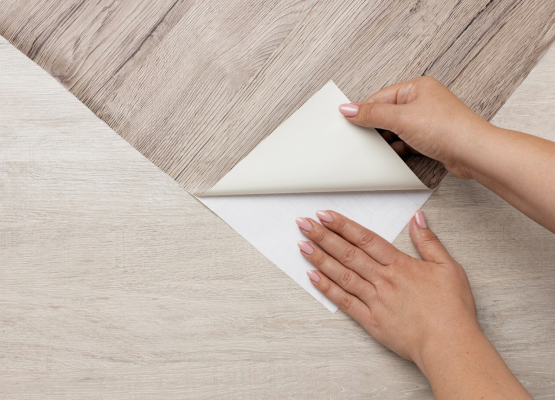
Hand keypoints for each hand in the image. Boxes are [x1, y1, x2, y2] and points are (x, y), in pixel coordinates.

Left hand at [295, 209, 478, 365]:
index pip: (365, 239)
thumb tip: (418, 219)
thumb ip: (429, 241)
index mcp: (400, 265)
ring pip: (342, 275)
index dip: (343, 225)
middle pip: (348, 253)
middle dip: (323, 236)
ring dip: (320, 259)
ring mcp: (374, 300)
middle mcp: (383, 280)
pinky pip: (344, 302)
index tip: (325, 215)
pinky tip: (312, 277)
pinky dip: (327, 289)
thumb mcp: (448, 267)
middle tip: (303, 224)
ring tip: (302, 245)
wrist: (449, 345)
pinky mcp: (370, 321)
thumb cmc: (451, 309)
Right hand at [339, 77, 492, 178]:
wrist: (474, 153)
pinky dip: (400, 147)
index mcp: (417, 86)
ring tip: (384, 145)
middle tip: (363, 136)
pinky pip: (407, 139)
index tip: (347, 120)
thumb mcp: (401, 119)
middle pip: (388, 112)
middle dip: (376, 126)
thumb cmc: (448, 129)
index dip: (363, 110)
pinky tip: (397, 152)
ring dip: (389, 139)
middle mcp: (423, 100)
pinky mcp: (432, 137)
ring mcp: (428, 119)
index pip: (381, 97)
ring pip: (397, 128)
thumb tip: (349, 108)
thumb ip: (372, 114)